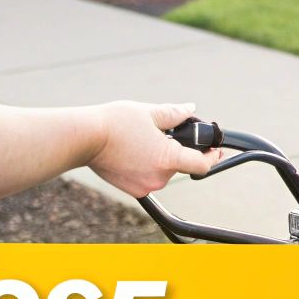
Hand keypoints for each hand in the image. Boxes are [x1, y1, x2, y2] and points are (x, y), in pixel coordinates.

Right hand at [86, 101, 218, 196]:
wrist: (83, 138)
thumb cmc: (115, 124)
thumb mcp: (150, 112)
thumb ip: (175, 113)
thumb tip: (190, 109)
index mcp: (167, 158)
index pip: (201, 165)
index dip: (212, 156)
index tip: (215, 149)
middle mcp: (158, 177)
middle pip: (179, 164)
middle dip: (176, 149)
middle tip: (163, 133)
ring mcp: (144, 186)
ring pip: (163, 170)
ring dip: (160, 157)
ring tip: (142, 139)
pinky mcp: (132, 190)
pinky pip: (148, 177)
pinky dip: (146, 165)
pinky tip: (133, 151)